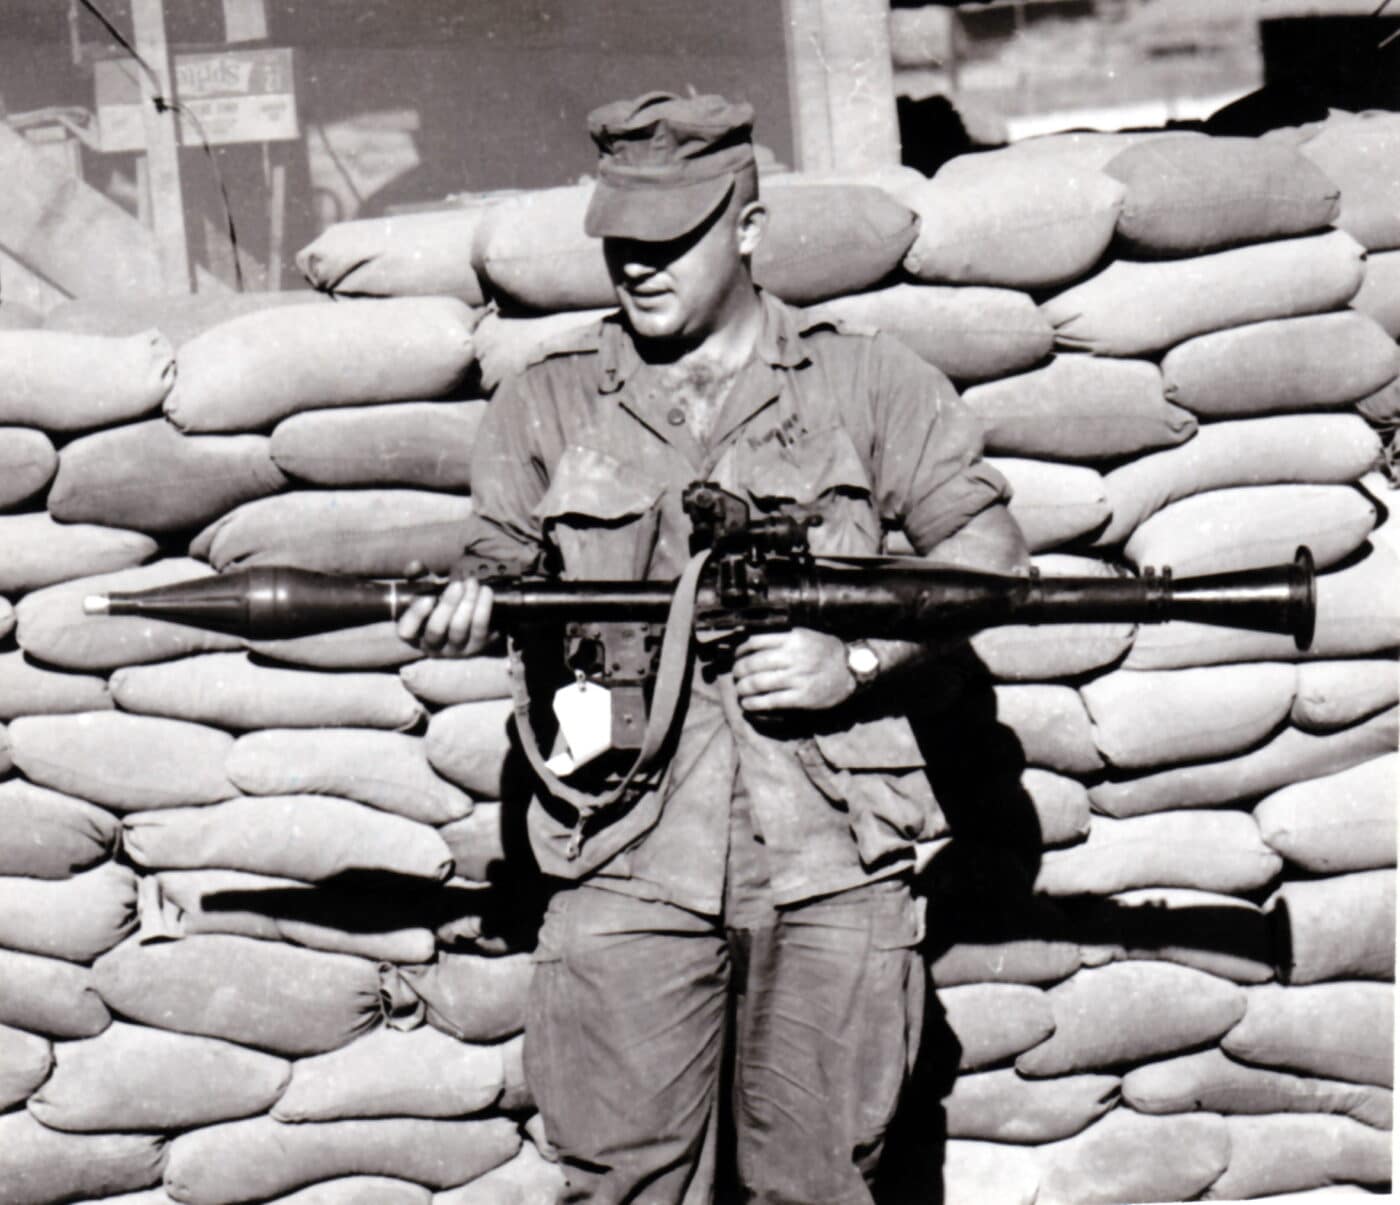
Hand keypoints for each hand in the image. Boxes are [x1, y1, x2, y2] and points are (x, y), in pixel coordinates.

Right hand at [396, 561, 494, 656]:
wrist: (470, 623)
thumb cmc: (441, 605)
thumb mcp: (427, 591)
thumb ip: (418, 578)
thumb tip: (415, 566)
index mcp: (414, 634)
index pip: (406, 631)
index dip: (416, 616)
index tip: (428, 598)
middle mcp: (432, 646)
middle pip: (436, 629)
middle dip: (447, 604)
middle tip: (458, 584)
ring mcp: (454, 649)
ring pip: (459, 628)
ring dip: (467, 603)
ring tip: (472, 583)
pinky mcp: (476, 646)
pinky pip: (480, 628)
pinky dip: (482, 608)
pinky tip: (485, 591)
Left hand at [732, 628, 855, 711]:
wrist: (852, 670)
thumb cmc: (827, 651)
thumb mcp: (806, 635)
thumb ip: (782, 636)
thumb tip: (752, 641)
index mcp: (793, 638)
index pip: (755, 641)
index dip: (740, 650)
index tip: (737, 656)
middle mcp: (793, 657)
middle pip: (753, 663)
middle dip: (739, 671)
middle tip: (736, 675)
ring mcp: (798, 678)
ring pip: (758, 683)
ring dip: (742, 689)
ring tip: (740, 690)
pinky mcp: (802, 698)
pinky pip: (770, 701)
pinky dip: (754, 704)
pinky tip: (748, 704)